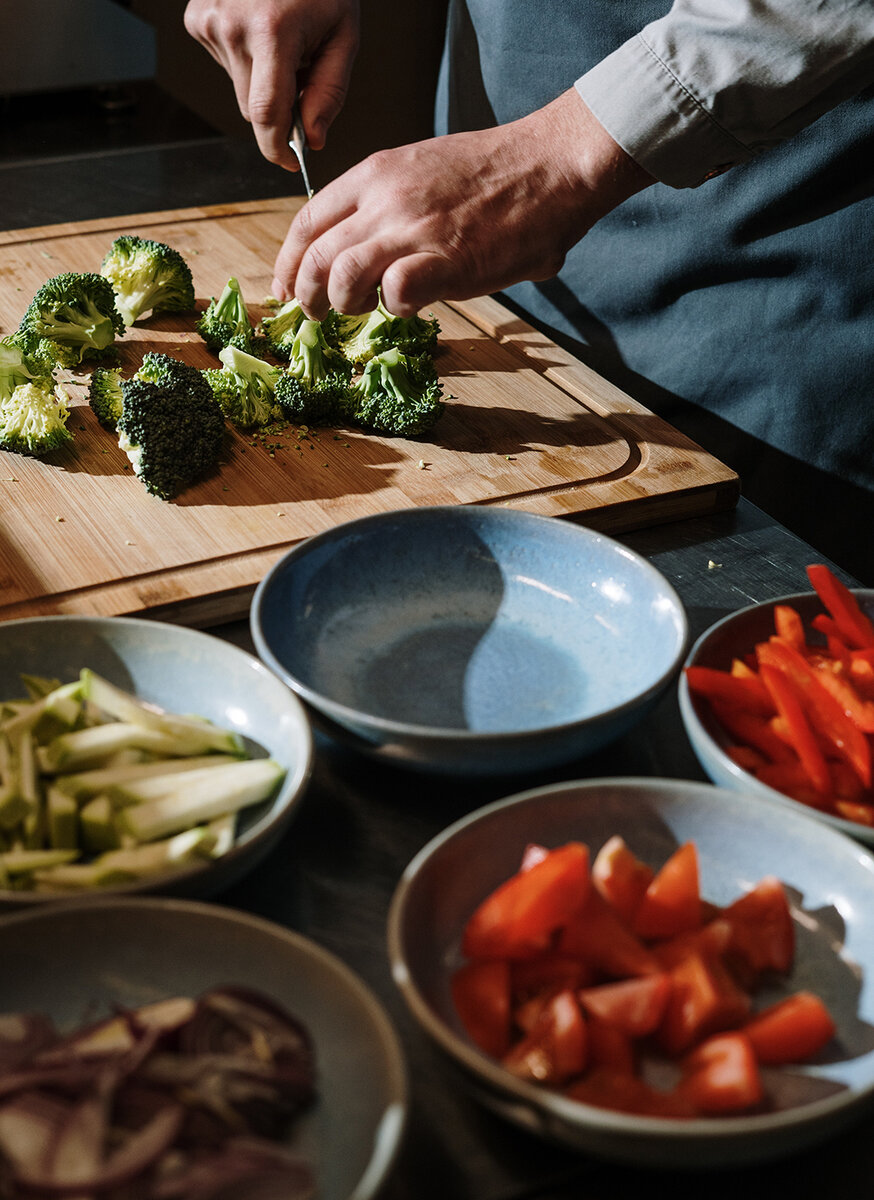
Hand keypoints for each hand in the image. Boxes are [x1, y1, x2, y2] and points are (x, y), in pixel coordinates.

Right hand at [183, 0, 359, 170]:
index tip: (290, 162)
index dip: (277, 148)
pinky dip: (245, 60)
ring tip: (281, 42)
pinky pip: (226, 65)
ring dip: (262, 81)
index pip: (266, 114)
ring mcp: (209, 21)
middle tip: (301, 75)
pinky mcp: (196, 19)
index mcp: (272, 32)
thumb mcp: (343, 35)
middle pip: (253, 108)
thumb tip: (313, 139)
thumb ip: (329, 92)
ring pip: (239, 89)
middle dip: (278, 109)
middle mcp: (232, 26)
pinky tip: (259, 30)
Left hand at [272, 89, 654, 316]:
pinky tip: (412, 304)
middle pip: (316, 258)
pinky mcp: (446, 261)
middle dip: (308, 296)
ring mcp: (413, 230)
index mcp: (374, 175)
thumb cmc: (495, 174)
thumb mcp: (423, 171)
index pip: (308, 223)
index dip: (289, 263)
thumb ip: (388, 206)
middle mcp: (384, 200)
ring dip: (346, 306)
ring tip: (364, 311)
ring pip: (343, 279)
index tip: (286, 288)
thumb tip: (368, 252)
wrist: (551, 165)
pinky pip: (395, 293)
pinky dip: (396, 307)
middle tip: (319, 314)